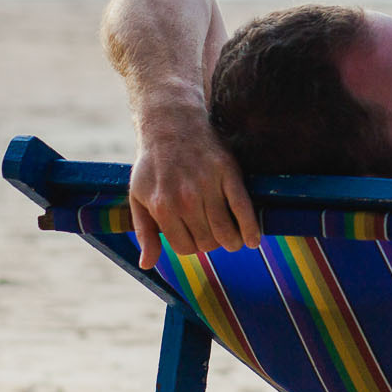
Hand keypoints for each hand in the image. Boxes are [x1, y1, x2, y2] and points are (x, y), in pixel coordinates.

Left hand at [129, 101, 260, 266]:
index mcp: (162, 207)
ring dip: (232, 242)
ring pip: (226, 231)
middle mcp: (185, 199)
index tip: (195, 239)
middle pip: (207, 242)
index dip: (191, 247)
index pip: (185, 247)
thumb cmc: (153, 166)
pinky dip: (250, 229)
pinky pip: (243, 208)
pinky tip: (253, 240)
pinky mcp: (229, 174)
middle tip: (213, 237)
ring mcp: (209, 186)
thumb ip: (145, 232)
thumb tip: (147, 264)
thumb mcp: (138, 198)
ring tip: (234, 242)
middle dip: (211, 244)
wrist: (172, 126)